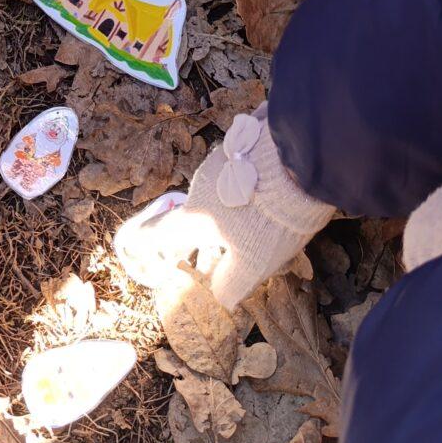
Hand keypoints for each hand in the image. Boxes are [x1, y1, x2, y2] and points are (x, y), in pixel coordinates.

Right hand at [169, 107, 333, 308]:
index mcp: (195, 216)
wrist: (298, 161)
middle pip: (197, 209)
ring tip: (269, 215)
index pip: (161, 230)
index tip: (143, 240)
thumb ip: (231, 283)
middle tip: (237, 240)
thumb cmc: (269, 219)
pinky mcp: (244, 143)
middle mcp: (200, 185)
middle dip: (210, 225)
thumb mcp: (253, 263)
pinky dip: (250, 182)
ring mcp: (221, 160)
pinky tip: (277, 190)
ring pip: (221, 188)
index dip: (149, 238)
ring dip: (235, 202)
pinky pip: (240, 169)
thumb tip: (221, 299)